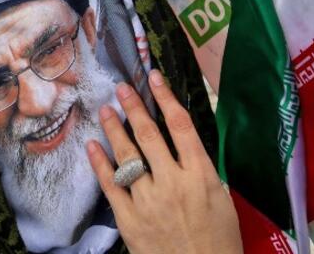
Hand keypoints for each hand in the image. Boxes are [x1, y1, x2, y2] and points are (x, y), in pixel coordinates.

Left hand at [87, 70, 241, 253]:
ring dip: (114, 129)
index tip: (154, 77)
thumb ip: (201, 170)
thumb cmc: (219, 242)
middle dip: (134, 106)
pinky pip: (111, 185)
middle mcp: (172, 181)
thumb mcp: (221, 199)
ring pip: (126, 155)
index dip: (165, 97)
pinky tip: (92, 146)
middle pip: (148, 134)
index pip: (180, 125)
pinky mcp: (129, 219)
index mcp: (200, 175)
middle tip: (121, 86)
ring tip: (105, 109)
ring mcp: (148, 200)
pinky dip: (99, 163)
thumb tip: (183, 144)